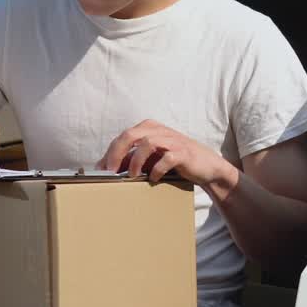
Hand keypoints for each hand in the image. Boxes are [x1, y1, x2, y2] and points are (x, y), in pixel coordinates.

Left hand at [97, 119, 234, 188]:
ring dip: (136, 160)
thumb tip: (104, 167)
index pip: (123, 137)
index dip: (109, 153)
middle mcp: (159, 130)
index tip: (100, 171)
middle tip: (110, 172)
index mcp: (149, 128)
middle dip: (116, 153)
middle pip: (130, 135)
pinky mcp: (183, 152)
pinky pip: (166, 158)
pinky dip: (157, 169)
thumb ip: (131, 159)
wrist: (206, 166)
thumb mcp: (151, 158)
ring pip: (147, 143)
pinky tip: (153, 178)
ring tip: (132, 175)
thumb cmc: (174, 161)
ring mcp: (172, 140)